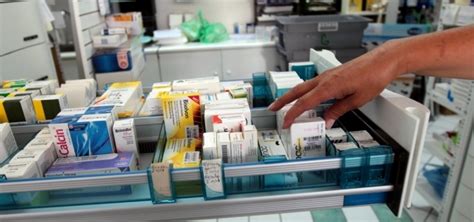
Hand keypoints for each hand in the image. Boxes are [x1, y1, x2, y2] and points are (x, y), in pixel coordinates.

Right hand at [268, 41, 403, 128]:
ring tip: (283, 104)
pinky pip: (313, 84)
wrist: (382, 61)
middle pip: (297, 91)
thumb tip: (327, 121)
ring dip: (292, 95)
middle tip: (272, 109)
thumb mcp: (357, 100)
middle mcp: (325, 79)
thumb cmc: (373, 78)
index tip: (285, 123)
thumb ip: (339, 110)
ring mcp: (327, 75)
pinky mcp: (332, 74)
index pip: (305, 103)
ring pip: (303, 86)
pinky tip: (305, 97)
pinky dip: (304, 92)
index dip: (292, 114)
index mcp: (329, 87)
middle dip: (283, 101)